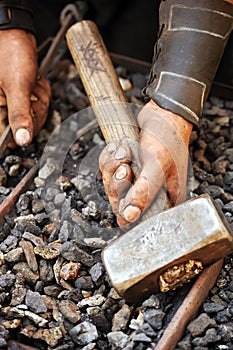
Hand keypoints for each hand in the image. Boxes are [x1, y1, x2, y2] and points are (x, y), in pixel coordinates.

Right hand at [0, 29, 50, 146]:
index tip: (30, 109)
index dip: (25, 127)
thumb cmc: (11, 53)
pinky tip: (35, 82)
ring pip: (34, 116)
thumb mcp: (17, 86)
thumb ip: (19, 115)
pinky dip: (40, 93)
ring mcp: (9, 103)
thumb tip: (22, 141)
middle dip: (36, 108)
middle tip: (32, 90)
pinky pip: (36, 105)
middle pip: (26, 127)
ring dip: (40, 98)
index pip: (9, 138)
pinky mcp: (18, 98)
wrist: (15, 34)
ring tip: (33, 83)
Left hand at [99, 99, 192, 226]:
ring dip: (112, 166)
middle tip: (126, 167)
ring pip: (110, 184)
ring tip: (125, 151)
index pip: (137, 219)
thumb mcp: (157, 167)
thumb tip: (129, 216)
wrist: (162, 112)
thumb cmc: (167, 139)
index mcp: (164, 200)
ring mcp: (136, 180)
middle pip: (118, 202)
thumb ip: (143, 193)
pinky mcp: (126, 166)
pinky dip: (109, 157)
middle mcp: (149, 193)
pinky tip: (121, 146)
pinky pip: (106, 169)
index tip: (125, 192)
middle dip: (116, 182)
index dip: (125, 208)